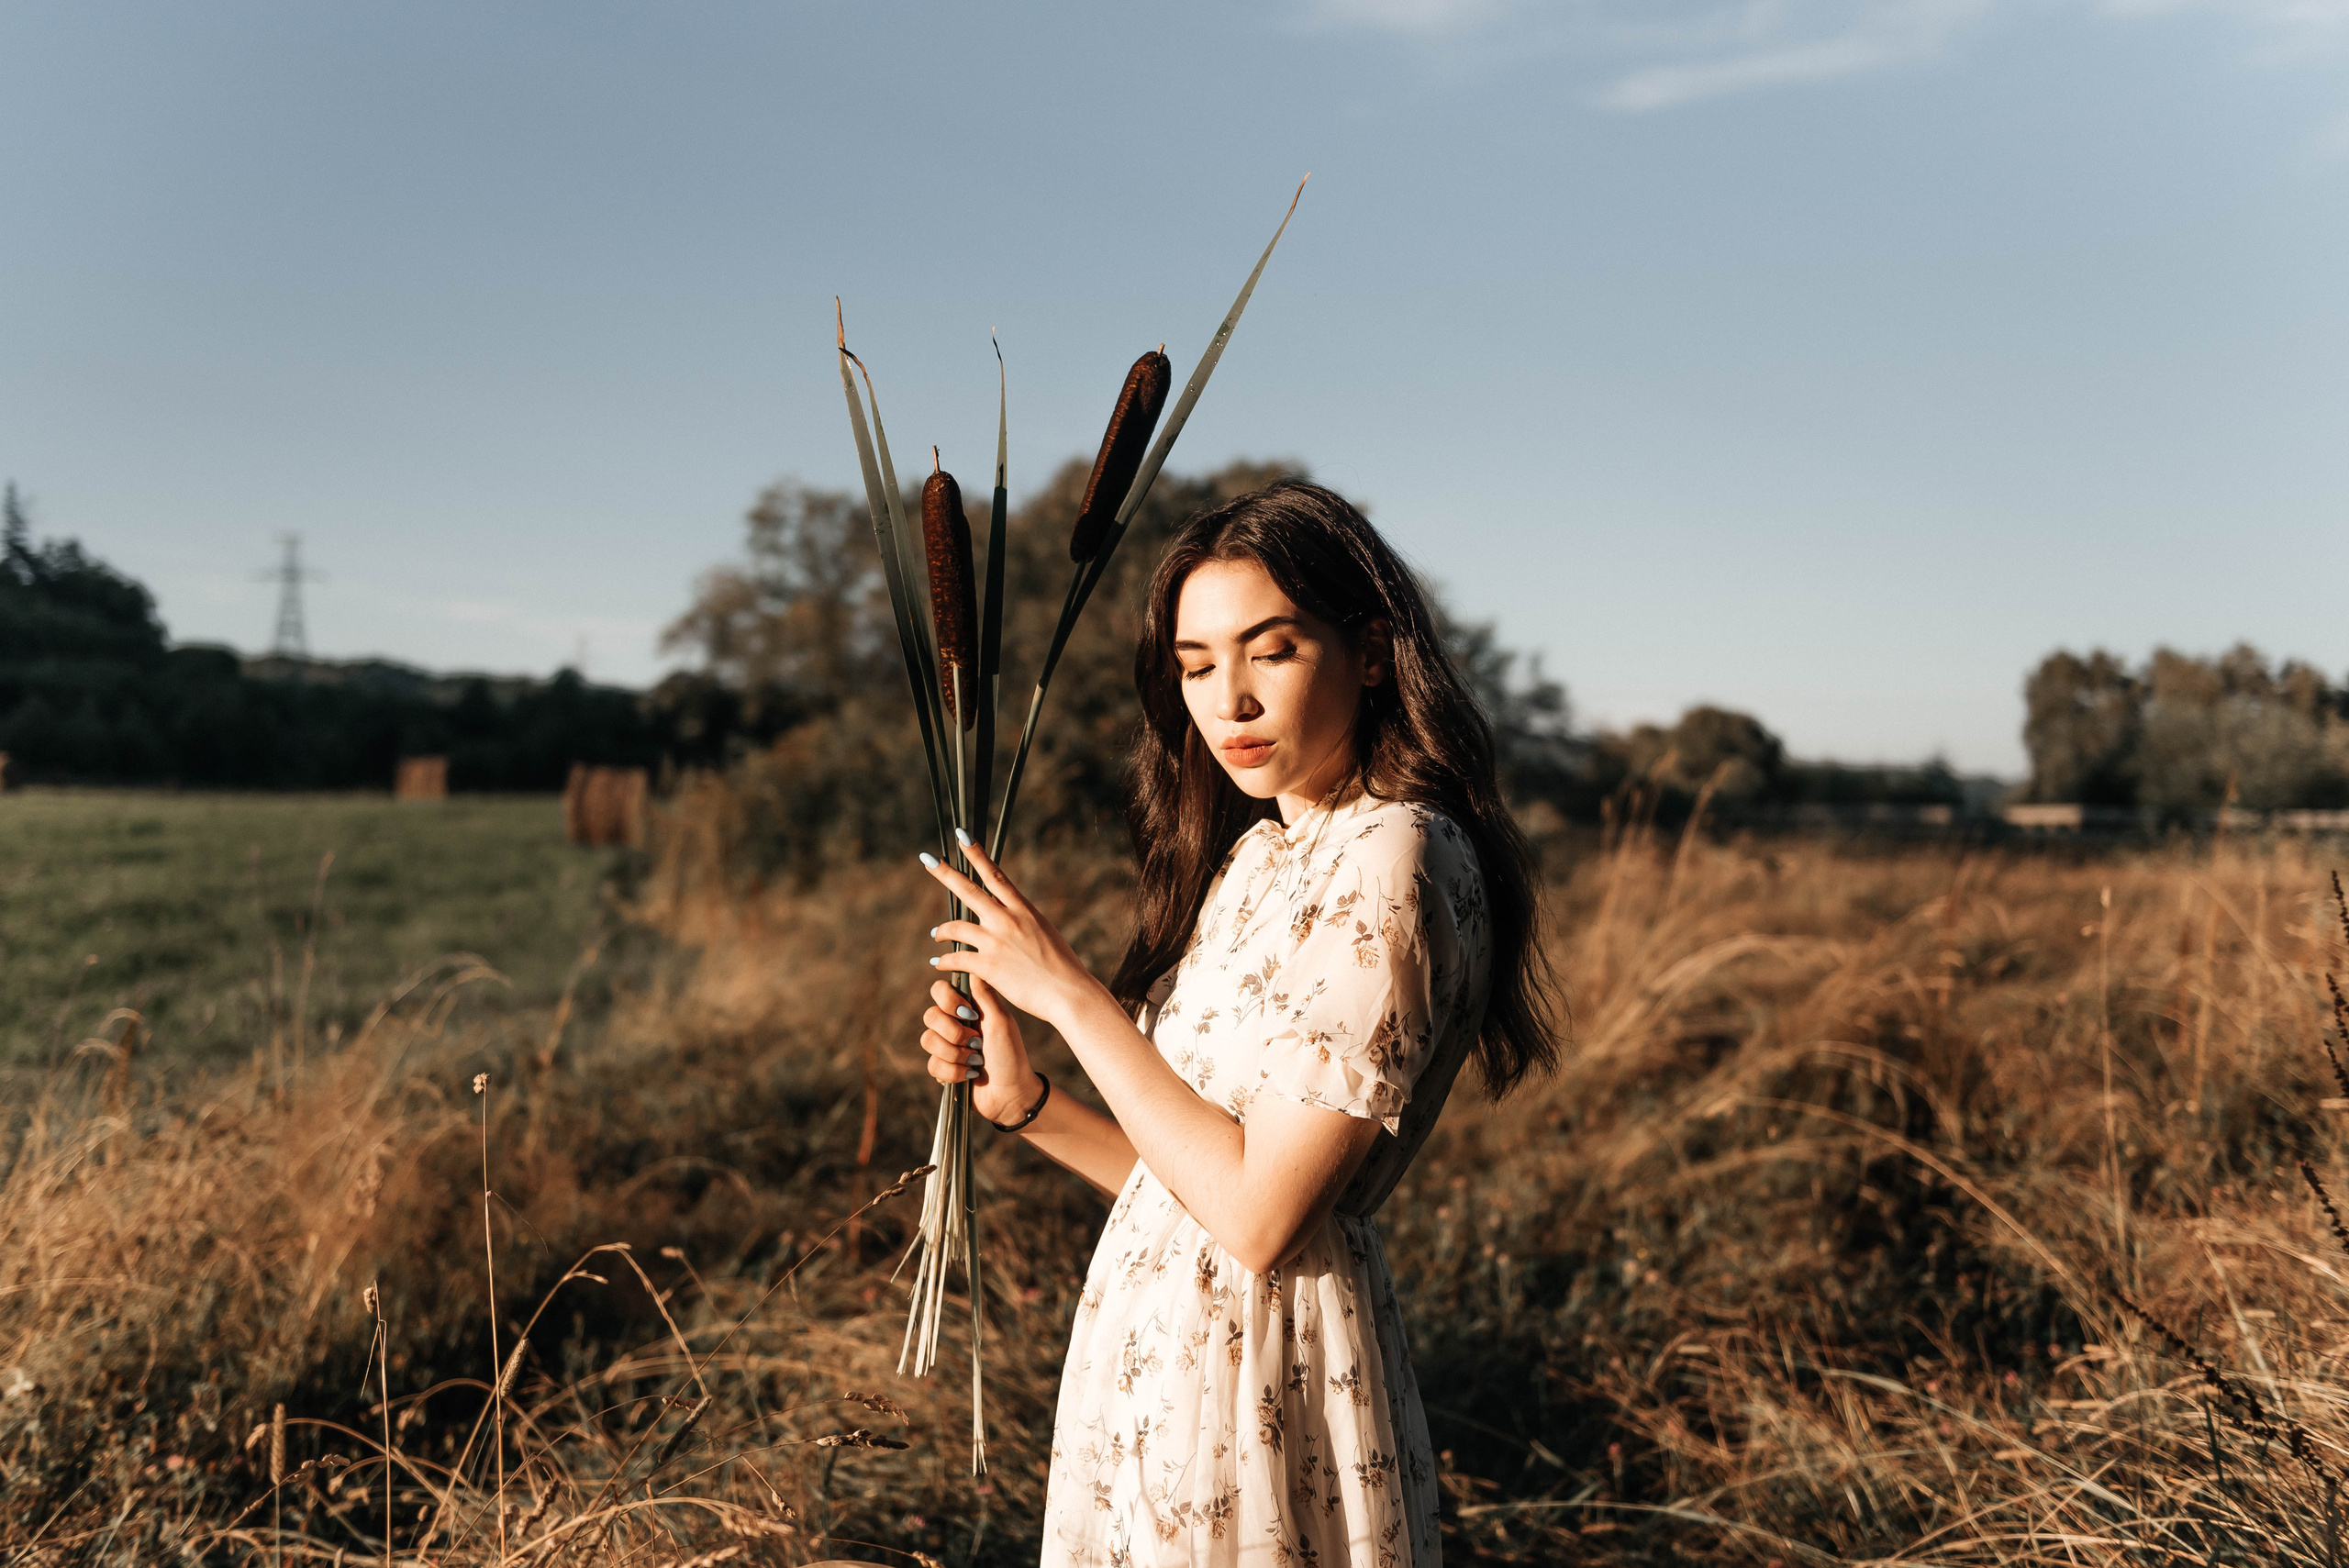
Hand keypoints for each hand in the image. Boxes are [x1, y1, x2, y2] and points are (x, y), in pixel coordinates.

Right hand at [916, 973, 1040, 1126]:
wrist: (1012, 1094)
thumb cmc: (1011, 1055)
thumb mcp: (1001, 1021)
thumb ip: (984, 994)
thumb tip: (973, 965)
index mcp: (968, 1008)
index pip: (940, 990)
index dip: (948, 1000)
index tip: (968, 1013)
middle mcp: (953, 1025)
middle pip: (929, 1016)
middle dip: (953, 1032)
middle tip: (977, 1042)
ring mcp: (946, 1047)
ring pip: (928, 1041)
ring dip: (955, 1054)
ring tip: (976, 1061)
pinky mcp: (942, 1068)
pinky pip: (932, 1064)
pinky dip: (954, 1072)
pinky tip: (970, 1075)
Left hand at [922, 833, 1108, 1031]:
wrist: (1068, 993)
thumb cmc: (1062, 968)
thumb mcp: (1045, 934)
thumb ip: (1024, 923)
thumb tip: (1012, 919)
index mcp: (1024, 910)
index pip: (996, 876)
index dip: (977, 855)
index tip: (962, 837)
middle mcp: (1007, 920)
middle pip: (969, 890)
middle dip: (945, 873)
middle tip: (928, 859)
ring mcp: (996, 942)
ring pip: (956, 927)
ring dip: (942, 930)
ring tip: (937, 935)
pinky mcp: (988, 966)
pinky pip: (955, 958)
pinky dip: (943, 960)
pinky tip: (938, 962)